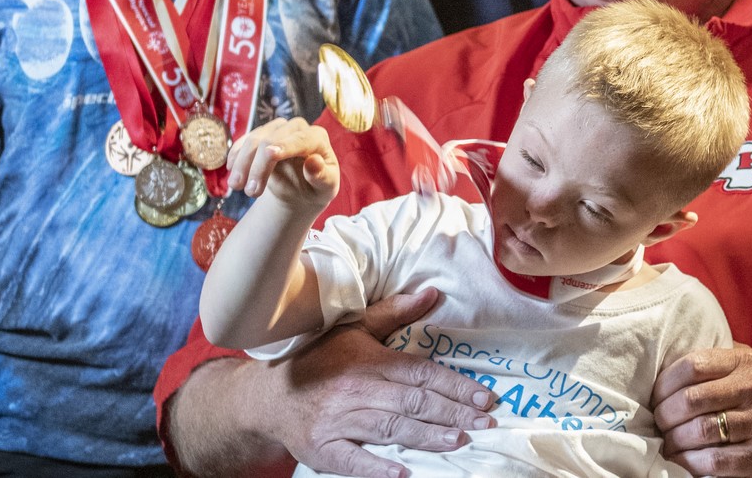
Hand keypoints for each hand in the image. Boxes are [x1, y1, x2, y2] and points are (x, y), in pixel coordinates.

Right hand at [227, 116, 338, 207]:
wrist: (303, 189)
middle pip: (272, 140)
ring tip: (237, 187)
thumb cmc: (318, 187)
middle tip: (251, 192)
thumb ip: (322, 175)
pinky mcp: (261, 136)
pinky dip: (235, 155)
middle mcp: (297, 128)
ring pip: (254, 140)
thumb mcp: (326, 187)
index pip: (301, 140)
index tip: (270, 154)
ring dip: (242, 163)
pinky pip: (244, 142)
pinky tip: (231, 170)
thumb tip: (313, 162)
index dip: (285, 146)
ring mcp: (277, 129)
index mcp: (317, 138)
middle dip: (258, 166)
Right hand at [261, 287, 497, 477]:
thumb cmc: (317, 358)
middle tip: (485, 423)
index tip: (483, 397)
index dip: (454, 385)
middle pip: (413, 402)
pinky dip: (378, 468)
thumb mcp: (353, 328)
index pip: (420, 373)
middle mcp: (357, 391)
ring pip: (391, 429)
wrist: (266, 394)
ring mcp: (339, 421)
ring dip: (427, 437)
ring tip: (459, 441)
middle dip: (452, 413)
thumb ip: (394, 312)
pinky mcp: (322, 448)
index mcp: (369, 362)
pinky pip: (353, 460)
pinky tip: (405, 474)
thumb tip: (433, 292)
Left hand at [652, 345, 751, 476]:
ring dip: (674, 441)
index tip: (656, 396)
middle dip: (664, 416)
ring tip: (668, 443)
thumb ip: (723, 360)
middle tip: (659, 424)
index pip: (692, 365)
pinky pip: (713, 461)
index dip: (664, 383)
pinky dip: (690, 463)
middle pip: (689, 400)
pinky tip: (684, 461)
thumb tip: (674, 365)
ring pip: (698, 431)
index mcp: (747, 363)